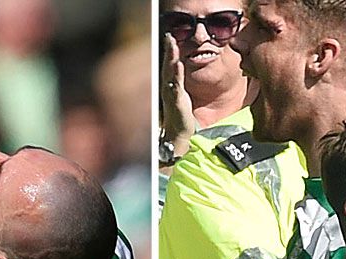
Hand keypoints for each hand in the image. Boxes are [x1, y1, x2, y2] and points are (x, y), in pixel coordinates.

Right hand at [159, 33, 194, 162]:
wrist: (177, 135)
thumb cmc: (177, 112)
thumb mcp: (177, 93)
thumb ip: (176, 79)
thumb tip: (176, 63)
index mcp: (168, 85)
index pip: (167, 65)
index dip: (168, 51)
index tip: (168, 36)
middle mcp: (167, 89)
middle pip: (167, 67)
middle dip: (168, 51)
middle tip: (169, 36)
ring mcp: (171, 96)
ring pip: (170, 75)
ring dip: (171, 61)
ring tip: (173, 47)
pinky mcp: (177, 104)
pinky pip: (176, 89)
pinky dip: (176, 78)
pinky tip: (178, 68)